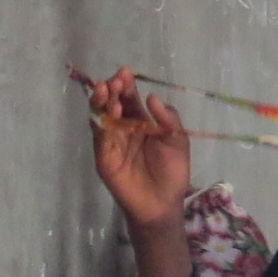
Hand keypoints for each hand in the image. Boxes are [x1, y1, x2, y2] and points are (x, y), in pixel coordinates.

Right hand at [88, 66, 191, 230]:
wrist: (163, 204)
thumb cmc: (173, 173)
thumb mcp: (177, 142)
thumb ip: (168, 119)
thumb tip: (152, 97)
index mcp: (141, 123)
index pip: (130, 99)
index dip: (127, 86)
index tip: (126, 72)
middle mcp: (123, 129)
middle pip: (113, 103)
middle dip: (113, 89)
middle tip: (116, 80)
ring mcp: (112, 142)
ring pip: (102, 116)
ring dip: (103, 101)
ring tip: (108, 89)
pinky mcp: (104, 157)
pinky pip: (100, 136)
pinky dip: (102, 122)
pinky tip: (110, 111)